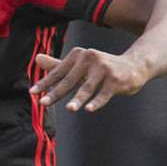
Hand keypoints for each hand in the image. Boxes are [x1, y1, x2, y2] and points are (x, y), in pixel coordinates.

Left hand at [31, 48, 147, 112]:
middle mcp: (90, 58)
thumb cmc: (101, 68)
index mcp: (78, 55)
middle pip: (70, 80)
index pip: (59, 72)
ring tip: (68, 109)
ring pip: (87, 88)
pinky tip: (88, 109)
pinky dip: (97, 102)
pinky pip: (104, 94)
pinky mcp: (116, 80)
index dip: (45, 83)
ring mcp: (104, 69)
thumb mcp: (80, 66)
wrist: (134, 66)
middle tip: (43, 103)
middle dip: (56, 93)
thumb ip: (58, 65)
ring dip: (77, 99)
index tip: (32, 93)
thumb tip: (36, 58)